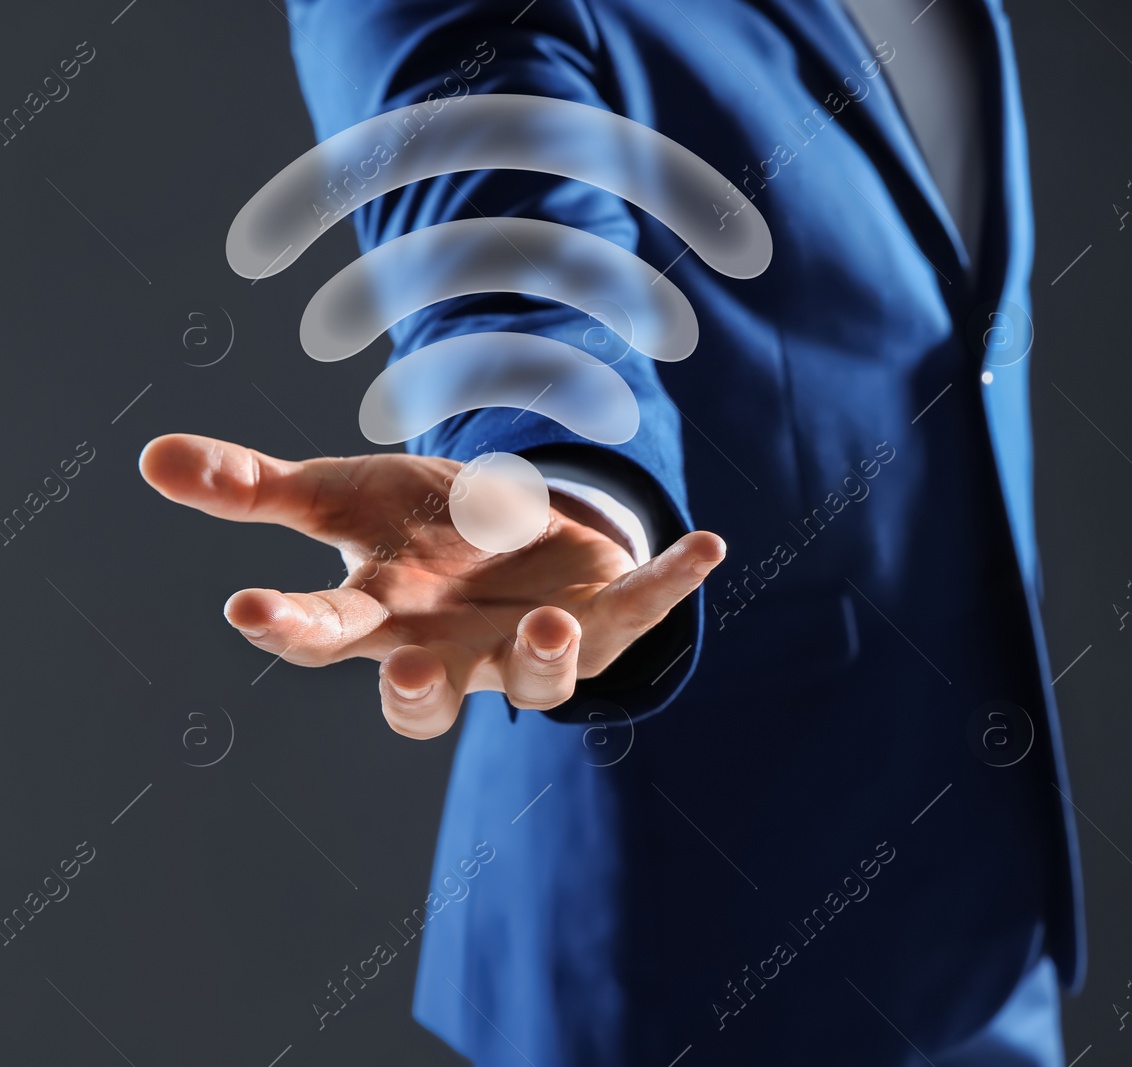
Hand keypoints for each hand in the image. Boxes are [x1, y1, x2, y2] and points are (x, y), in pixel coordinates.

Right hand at [139, 433, 723, 737]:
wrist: (508, 538)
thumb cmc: (416, 531)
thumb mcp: (340, 498)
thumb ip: (256, 489)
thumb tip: (150, 456)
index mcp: (382, 621)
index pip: (325, 639)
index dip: (291, 629)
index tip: (248, 607)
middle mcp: (455, 651)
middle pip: (427, 700)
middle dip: (419, 693)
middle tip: (410, 668)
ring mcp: (532, 644)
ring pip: (541, 681)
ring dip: (550, 659)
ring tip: (556, 618)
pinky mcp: (604, 621)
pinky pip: (643, 610)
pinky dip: (674, 581)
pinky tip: (708, 544)